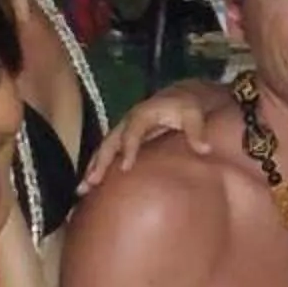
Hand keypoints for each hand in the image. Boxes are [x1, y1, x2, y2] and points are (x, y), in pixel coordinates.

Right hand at [80, 83, 225, 191]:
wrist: (178, 97)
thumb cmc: (186, 106)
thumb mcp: (193, 114)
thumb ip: (197, 131)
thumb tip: (205, 149)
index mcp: (143, 114)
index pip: (133, 132)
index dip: (128, 148)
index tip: (125, 168)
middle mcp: (127, 122)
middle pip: (110, 142)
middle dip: (100, 162)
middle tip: (92, 182)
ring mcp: (122, 131)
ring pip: (103, 150)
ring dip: (92, 168)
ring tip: (82, 189)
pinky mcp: (122, 139)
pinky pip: (106, 154)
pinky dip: (96, 168)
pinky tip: (89, 187)